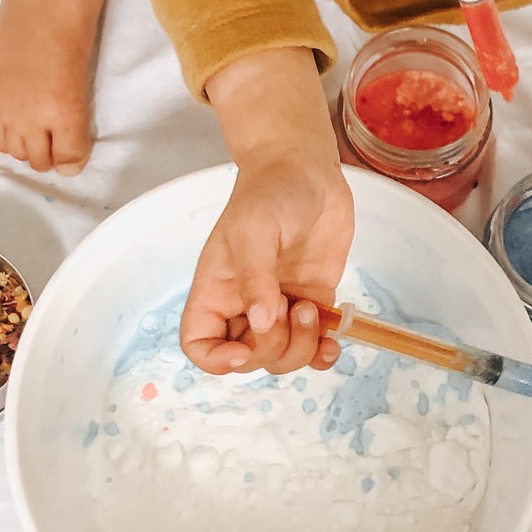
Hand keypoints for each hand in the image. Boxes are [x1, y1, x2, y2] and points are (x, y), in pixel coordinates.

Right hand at [181, 49, 354, 375]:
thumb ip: (255, 278)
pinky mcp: (312, 302)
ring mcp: (280, 306)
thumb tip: (261, 322)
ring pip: (282, 358)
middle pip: (248, 358)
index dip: (216, 360)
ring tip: (310, 308)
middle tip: (290, 306)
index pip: (199, 344)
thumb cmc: (268, 194)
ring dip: (300, 347)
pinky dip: (322, 354)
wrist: (306, 170)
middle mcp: (245, 304)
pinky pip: (313, 346)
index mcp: (217, 290)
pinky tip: (332, 341)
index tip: (243, 350)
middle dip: (272, 346)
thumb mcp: (253, 231)